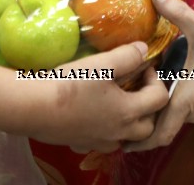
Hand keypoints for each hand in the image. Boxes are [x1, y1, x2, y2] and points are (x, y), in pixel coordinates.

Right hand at [28, 41, 167, 152]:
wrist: (33, 107)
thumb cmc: (70, 84)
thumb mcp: (101, 64)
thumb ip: (127, 56)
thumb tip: (144, 50)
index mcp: (128, 111)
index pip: (160, 98)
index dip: (156, 79)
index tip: (144, 67)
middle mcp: (118, 132)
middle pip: (149, 126)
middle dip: (149, 107)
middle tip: (137, 88)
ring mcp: (100, 142)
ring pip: (127, 138)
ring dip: (130, 123)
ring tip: (118, 103)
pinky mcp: (82, 144)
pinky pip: (103, 142)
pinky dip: (106, 131)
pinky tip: (94, 116)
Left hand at [124, 0, 193, 151]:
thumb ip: (176, 11)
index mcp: (185, 101)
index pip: (156, 135)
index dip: (138, 135)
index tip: (127, 117)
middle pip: (164, 121)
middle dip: (150, 110)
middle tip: (135, 94)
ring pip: (179, 115)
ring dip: (167, 103)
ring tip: (154, 84)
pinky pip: (192, 111)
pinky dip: (182, 101)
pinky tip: (180, 81)